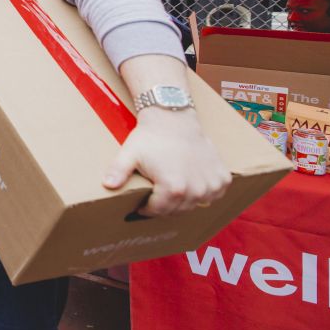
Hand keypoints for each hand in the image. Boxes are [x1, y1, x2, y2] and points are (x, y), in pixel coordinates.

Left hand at [101, 108, 230, 215]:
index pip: (158, 211)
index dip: (146, 209)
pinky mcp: (222, 177)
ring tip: (171, 191)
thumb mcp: (129, 154)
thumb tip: (107, 185)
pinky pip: (214, 195)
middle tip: (155, 199)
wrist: (174, 118)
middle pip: (177, 211)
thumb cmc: (151, 137)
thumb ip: (117, 171)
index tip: (140, 205)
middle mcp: (196, 190)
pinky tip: (192, 185)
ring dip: (183, 203)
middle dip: (163, 208)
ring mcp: (211, 184)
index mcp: (173, 188)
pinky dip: (204, 194)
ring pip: (195, 205)